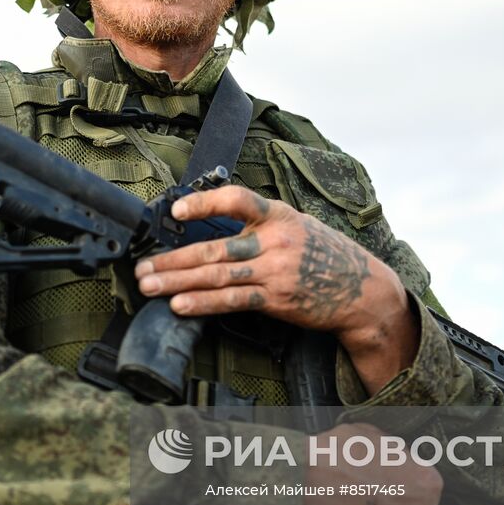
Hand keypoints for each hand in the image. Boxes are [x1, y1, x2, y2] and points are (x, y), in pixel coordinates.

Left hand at [134, 185, 417, 391]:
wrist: (362, 290)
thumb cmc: (324, 254)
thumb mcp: (297, 225)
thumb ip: (260, 224)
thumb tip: (212, 225)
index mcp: (278, 215)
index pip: (237, 199)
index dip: (205, 202)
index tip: (176, 211)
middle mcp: (275, 241)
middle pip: (214, 248)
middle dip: (173, 259)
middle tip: (141, 267)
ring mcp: (275, 272)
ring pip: (217, 276)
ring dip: (177, 282)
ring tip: (149, 285)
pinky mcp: (277, 300)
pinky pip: (232, 301)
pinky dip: (203, 303)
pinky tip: (180, 305)